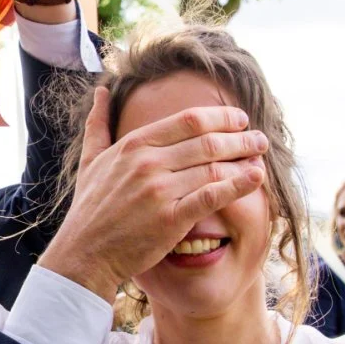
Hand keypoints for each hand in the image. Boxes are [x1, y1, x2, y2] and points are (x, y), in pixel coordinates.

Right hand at [38, 88, 266, 300]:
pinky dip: (238, 185)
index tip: (239, 119)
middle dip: (240, 138)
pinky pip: (212, 196)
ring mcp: (159, 191)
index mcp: (134, 145)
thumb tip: (100, 91)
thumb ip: (98, 123)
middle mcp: (148, 163)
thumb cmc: (90, 207)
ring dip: (243, 160)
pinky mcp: (171, 219)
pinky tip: (256, 178)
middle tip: (259, 138)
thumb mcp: (90, 160)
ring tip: (260, 159)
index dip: (220, 117)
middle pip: (208, 141)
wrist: (84, 253)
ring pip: (214, 167)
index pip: (188, 120)